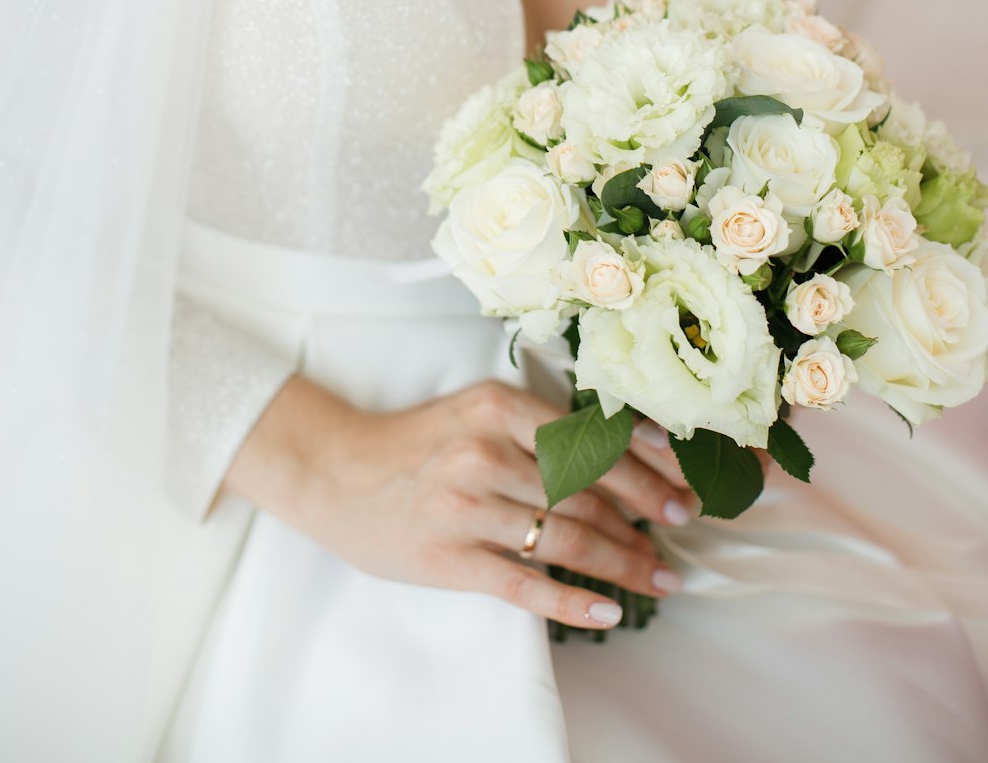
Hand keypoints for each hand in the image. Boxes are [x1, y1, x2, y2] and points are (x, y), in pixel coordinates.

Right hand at [223, 374, 698, 631]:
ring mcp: (467, 507)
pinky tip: (608, 610)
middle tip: (682, 528)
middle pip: (587, 489)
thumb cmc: (419, 442)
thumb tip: (624, 449)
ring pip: (565, 537)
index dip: (646, 466)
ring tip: (658, 576)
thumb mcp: (479, 411)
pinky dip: (572, 599)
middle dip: (646, 513)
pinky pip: (524, 584)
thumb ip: (541, 426)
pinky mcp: (449, 557)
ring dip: (622, 562)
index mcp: (499, 406)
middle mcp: (487, 452)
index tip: (683, 484)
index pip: (591, 438)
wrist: (335, 472)